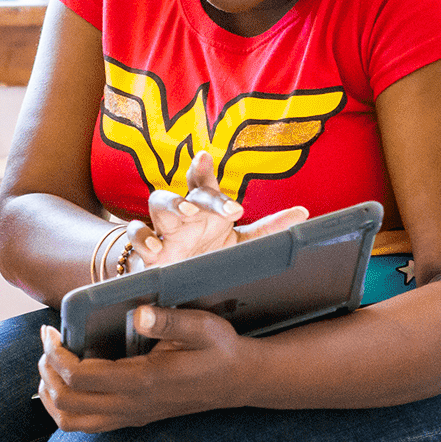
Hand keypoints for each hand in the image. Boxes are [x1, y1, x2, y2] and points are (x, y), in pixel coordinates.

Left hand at [35, 307, 246, 431]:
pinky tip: (67, 381)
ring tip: (50, 364)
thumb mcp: (203, 327)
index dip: (56, 355)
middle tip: (47, 342)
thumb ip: (170, 322)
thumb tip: (140, 314)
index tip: (51, 331)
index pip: (80, 377)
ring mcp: (131, 416)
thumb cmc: (220, 349)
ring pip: (71, 421)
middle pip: (66, 402)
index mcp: (143, 381)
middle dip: (47, 371)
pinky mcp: (132, 419)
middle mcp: (132, 405)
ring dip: (51, 394)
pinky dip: (64, 407)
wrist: (239, 382)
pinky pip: (85, 425)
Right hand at [129, 150, 309, 267]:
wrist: (175, 284)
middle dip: (199, 193)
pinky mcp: (146, 250)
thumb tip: (304, 213)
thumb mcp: (241, 243)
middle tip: (214, 206)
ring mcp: (164, 229)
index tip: (204, 158)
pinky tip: (157, 248)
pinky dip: (144, 238)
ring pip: (158, 202)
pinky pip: (136, 235)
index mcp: (206, 209)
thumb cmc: (208, 256)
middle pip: (187, 191)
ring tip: (186, 213)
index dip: (203, 169)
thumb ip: (269, 230)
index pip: (204, 182)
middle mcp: (185, 214)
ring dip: (171, 205)